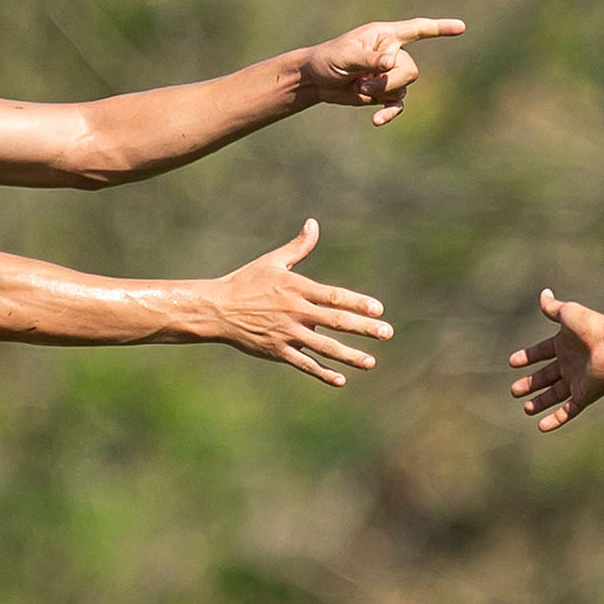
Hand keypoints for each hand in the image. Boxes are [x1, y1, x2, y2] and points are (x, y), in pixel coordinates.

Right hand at [201, 220, 391, 386]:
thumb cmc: (246, 282)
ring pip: (324, 347)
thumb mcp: (273, 261)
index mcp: (297, 289)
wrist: (217, 309)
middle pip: (336, 321)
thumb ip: (298, 247)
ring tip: (371, 362)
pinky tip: (340, 379)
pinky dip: (322, 372)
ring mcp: (287, 333)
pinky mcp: (277, 351)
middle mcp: (295, 312)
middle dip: (364, 328)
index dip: (357, 303)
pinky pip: (304, 364)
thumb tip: (313, 224)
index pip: (334, 296)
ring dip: (349, 355)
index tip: (378, 309)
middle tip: (387, 333)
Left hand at [299, 17, 464, 124]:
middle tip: (362, 83)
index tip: (461, 28)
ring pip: (404, 87)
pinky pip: (397, 104)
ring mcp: (389, 74)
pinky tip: (377, 121)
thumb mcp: (346, 56)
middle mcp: (392, 52)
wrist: (315, 80)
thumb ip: (370, 58)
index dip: (439, 28)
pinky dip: (389, 112)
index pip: (417, 29)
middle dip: (389, 81)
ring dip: (381, 92)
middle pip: (411, 70)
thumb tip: (392, 62)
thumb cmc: (327, 59)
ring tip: (358, 88)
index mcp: (385, 35)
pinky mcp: (383, 93)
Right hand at [506, 289, 603, 431]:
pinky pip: (568, 411)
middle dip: (530, 384)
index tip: (512, 361)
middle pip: (546, 376)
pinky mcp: (584, 395)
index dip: (528, 357)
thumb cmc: (591, 326)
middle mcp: (570, 364)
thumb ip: (553, 308)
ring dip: (540, 402)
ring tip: (526, 408)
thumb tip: (544, 292)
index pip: (542, 352)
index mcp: (565, 345)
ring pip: (555, 395)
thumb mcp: (567, 314)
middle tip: (514, 390)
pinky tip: (541, 426)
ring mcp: (578, 381)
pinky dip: (555, 419)